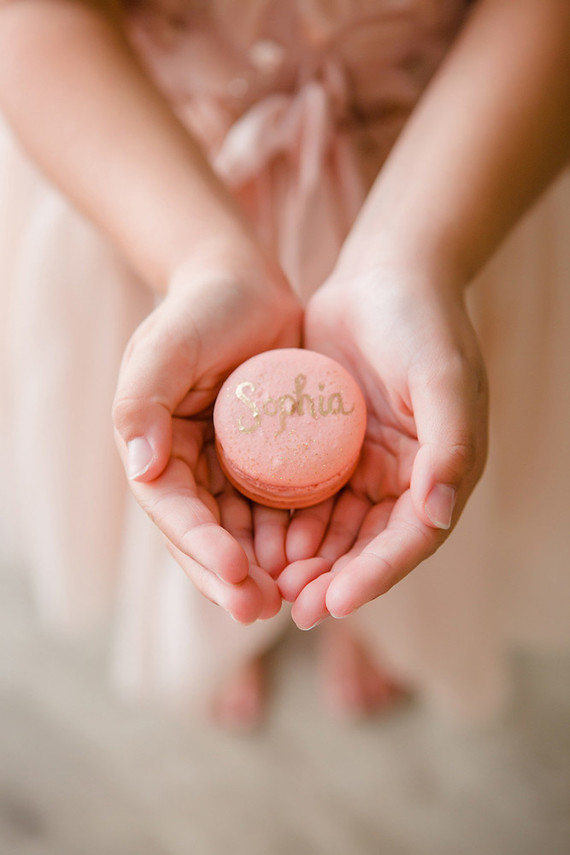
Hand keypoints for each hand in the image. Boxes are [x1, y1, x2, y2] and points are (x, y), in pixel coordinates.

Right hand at [113, 247, 301, 622]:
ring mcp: (227, 468)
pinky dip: (291, 536)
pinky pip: (276, 509)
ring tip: (295, 597)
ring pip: (243, 534)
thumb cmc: (202, 309)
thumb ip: (142, 400)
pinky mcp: (266, 462)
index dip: (200, 547)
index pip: (173, 511)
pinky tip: (316, 559)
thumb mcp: (166, 345)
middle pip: (207, 536)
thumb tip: (140, 468)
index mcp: (155, 449)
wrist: (245, 286)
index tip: (236, 574)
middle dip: (232, 577)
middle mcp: (188, 468)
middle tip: (265, 609)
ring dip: (264, 569)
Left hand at [278, 268, 487, 628]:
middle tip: (292, 607)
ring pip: (334, 530)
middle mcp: (404, 478)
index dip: (375, 576)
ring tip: (270, 583)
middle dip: (333, 580)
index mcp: (441, 472)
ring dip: (307, 561)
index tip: (335, 603)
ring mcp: (365, 465)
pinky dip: (289, 522)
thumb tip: (438, 513)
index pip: (410, 540)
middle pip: (368, 547)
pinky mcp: (330, 448)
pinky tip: (262, 539)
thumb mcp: (442, 377)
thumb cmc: (422, 323)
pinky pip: (308, 495)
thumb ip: (450, 445)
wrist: (385, 276)